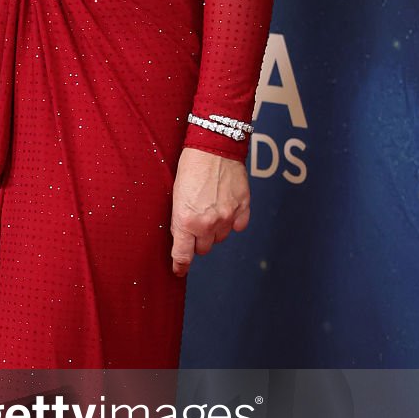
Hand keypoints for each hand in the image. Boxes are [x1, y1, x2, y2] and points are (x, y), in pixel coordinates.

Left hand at [170, 145, 249, 277]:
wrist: (213, 147)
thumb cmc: (190, 167)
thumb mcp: (175, 196)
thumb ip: (180, 220)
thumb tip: (182, 237)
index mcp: (186, 221)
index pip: (183, 254)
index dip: (180, 265)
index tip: (179, 270)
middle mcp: (208, 223)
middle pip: (203, 249)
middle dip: (197, 241)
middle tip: (195, 225)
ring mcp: (227, 217)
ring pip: (221, 238)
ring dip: (214, 231)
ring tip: (210, 210)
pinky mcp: (243, 207)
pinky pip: (238, 227)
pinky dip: (233, 222)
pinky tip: (226, 209)